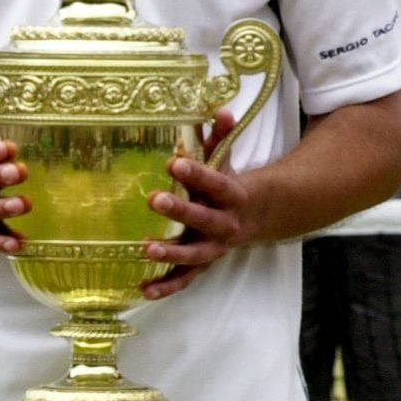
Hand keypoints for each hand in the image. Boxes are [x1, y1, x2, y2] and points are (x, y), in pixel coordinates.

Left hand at [141, 112, 250, 299]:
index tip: (174, 162)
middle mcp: (226, 225)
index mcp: (233, 196)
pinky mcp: (203, 265)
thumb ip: (221, 137)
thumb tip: (220, 110)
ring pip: (195, 255)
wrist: (256, 218)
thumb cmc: (230, 185)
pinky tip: (144, 289)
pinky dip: (166, 286)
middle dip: (181, 212)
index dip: (197, 174)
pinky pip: (185, 279)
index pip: (215, 183)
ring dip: (172, 254)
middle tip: (154, 199)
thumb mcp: (227, 160)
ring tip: (147, 250)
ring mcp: (215, 248)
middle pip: (205, 220)